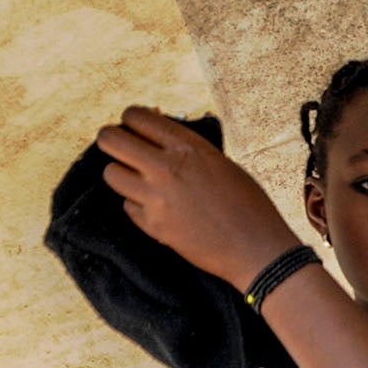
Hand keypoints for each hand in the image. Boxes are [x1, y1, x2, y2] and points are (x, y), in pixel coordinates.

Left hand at [96, 107, 300, 292]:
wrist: (257, 250)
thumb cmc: (249, 206)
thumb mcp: (222, 165)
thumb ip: (188, 150)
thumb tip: (158, 136)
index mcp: (188, 148)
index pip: (136, 116)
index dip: (132, 120)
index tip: (136, 129)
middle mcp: (166, 168)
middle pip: (110, 139)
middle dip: (113, 141)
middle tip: (123, 149)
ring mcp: (156, 198)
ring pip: (111, 173)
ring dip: (122, 174)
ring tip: (140, 181)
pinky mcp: (153, 225)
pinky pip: (128, 205)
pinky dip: (138, 205)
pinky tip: (158, 209)